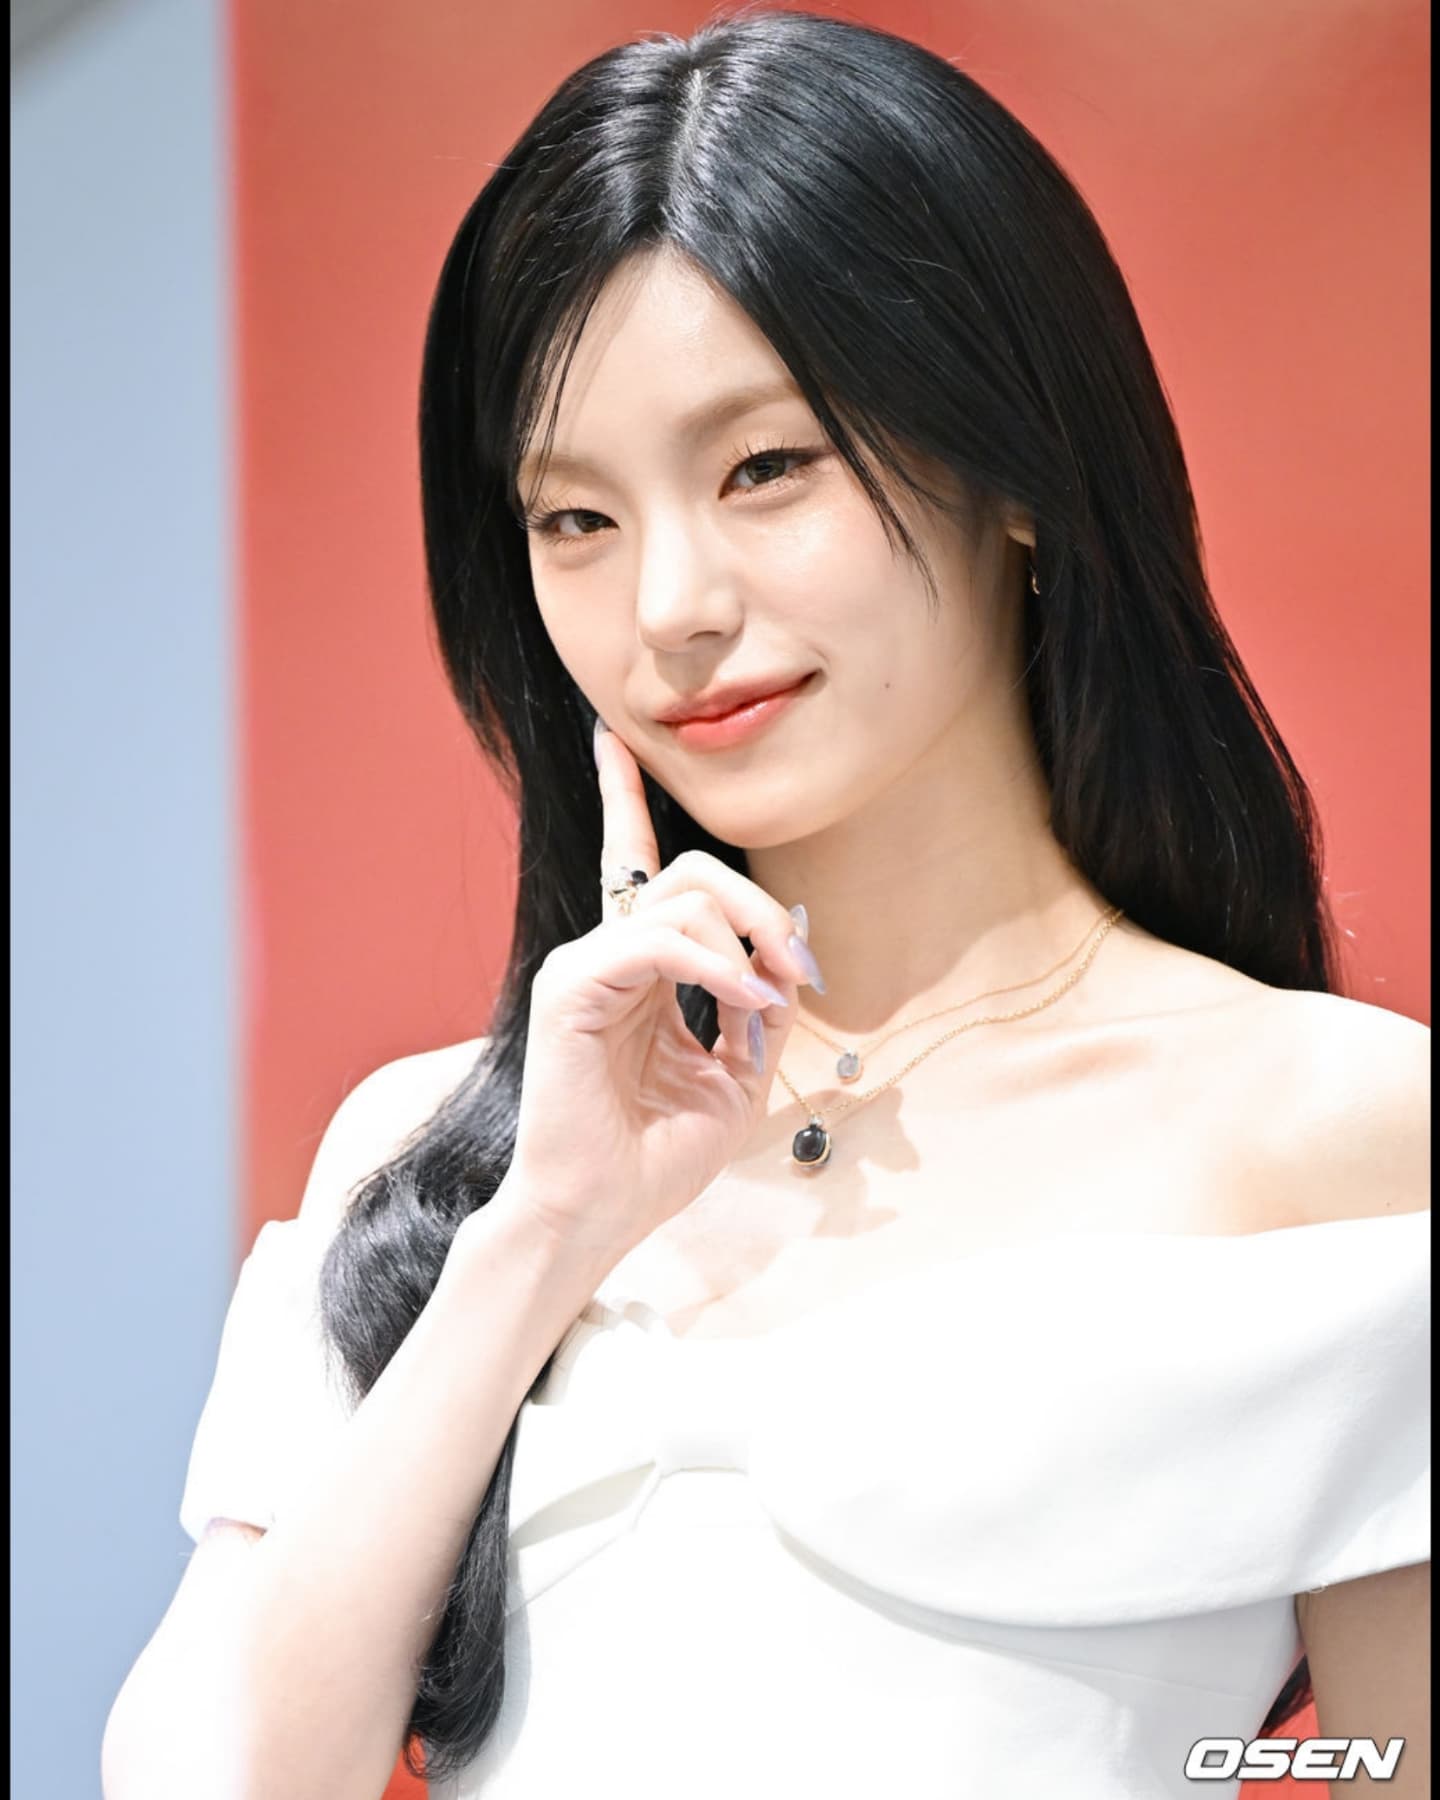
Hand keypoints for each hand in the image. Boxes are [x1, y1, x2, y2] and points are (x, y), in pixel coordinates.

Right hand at [492, 720, 819, 1260]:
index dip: (622, 797)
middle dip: (757, 903)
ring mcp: (583, 967)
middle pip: (689, 874)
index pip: (634, 866)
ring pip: (680, 897)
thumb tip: (786, 952)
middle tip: (800, 966)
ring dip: (747, 939)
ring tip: (771, 999)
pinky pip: (655, 940)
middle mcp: (606, 956)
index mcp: (636, 969)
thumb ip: (759, 1010)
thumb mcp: (735, 1078)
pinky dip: (714, 965)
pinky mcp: (570, 988)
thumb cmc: (656, 1156)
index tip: (612, 739)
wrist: (599, 1215)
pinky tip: (742, 1003)